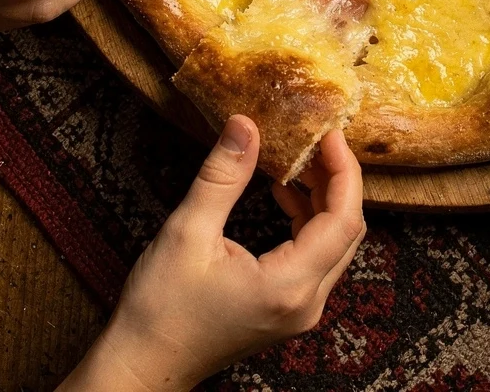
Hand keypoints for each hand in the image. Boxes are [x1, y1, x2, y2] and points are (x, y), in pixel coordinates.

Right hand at [66, 119, 366, 390]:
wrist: (143, 366)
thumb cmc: (160, 309)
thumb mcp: (187, 232)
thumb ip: (222, 177)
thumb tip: (245, 124)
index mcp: (289, 286)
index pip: (344, 220)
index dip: (344, 171)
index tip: (331, 133)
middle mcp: (306, 303)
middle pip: (346, 232)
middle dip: (337, 181)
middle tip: (316, 140)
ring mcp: (299, 311)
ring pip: (334, 245)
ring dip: (322, 200)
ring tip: (298, 160)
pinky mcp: (286, 311)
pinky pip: (315, 259)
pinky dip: (308, 222)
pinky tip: (284, 194)